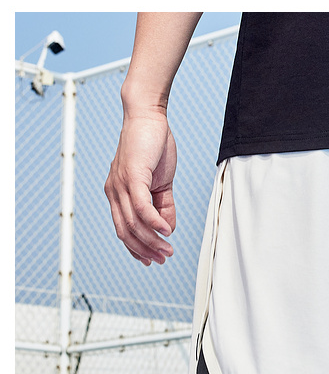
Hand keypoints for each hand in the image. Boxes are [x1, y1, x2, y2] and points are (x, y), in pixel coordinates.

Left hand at [105, 108, 177, 265]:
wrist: (147, 115)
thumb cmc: (152, 145)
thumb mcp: (161, 183)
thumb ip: (163, 207)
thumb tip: (167, 229)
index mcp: (117, 193)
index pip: (123, 229)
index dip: (137, 248)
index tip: (152, 259)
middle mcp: (114, 191)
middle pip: (127, 232)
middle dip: (146, 249)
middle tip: (163, 257)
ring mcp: (121, 184)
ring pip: (134, 223)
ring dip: (152, 240)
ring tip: (168, 248)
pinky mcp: (132, 176)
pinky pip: (141, 207)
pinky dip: (154, 222)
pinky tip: (167, 231)